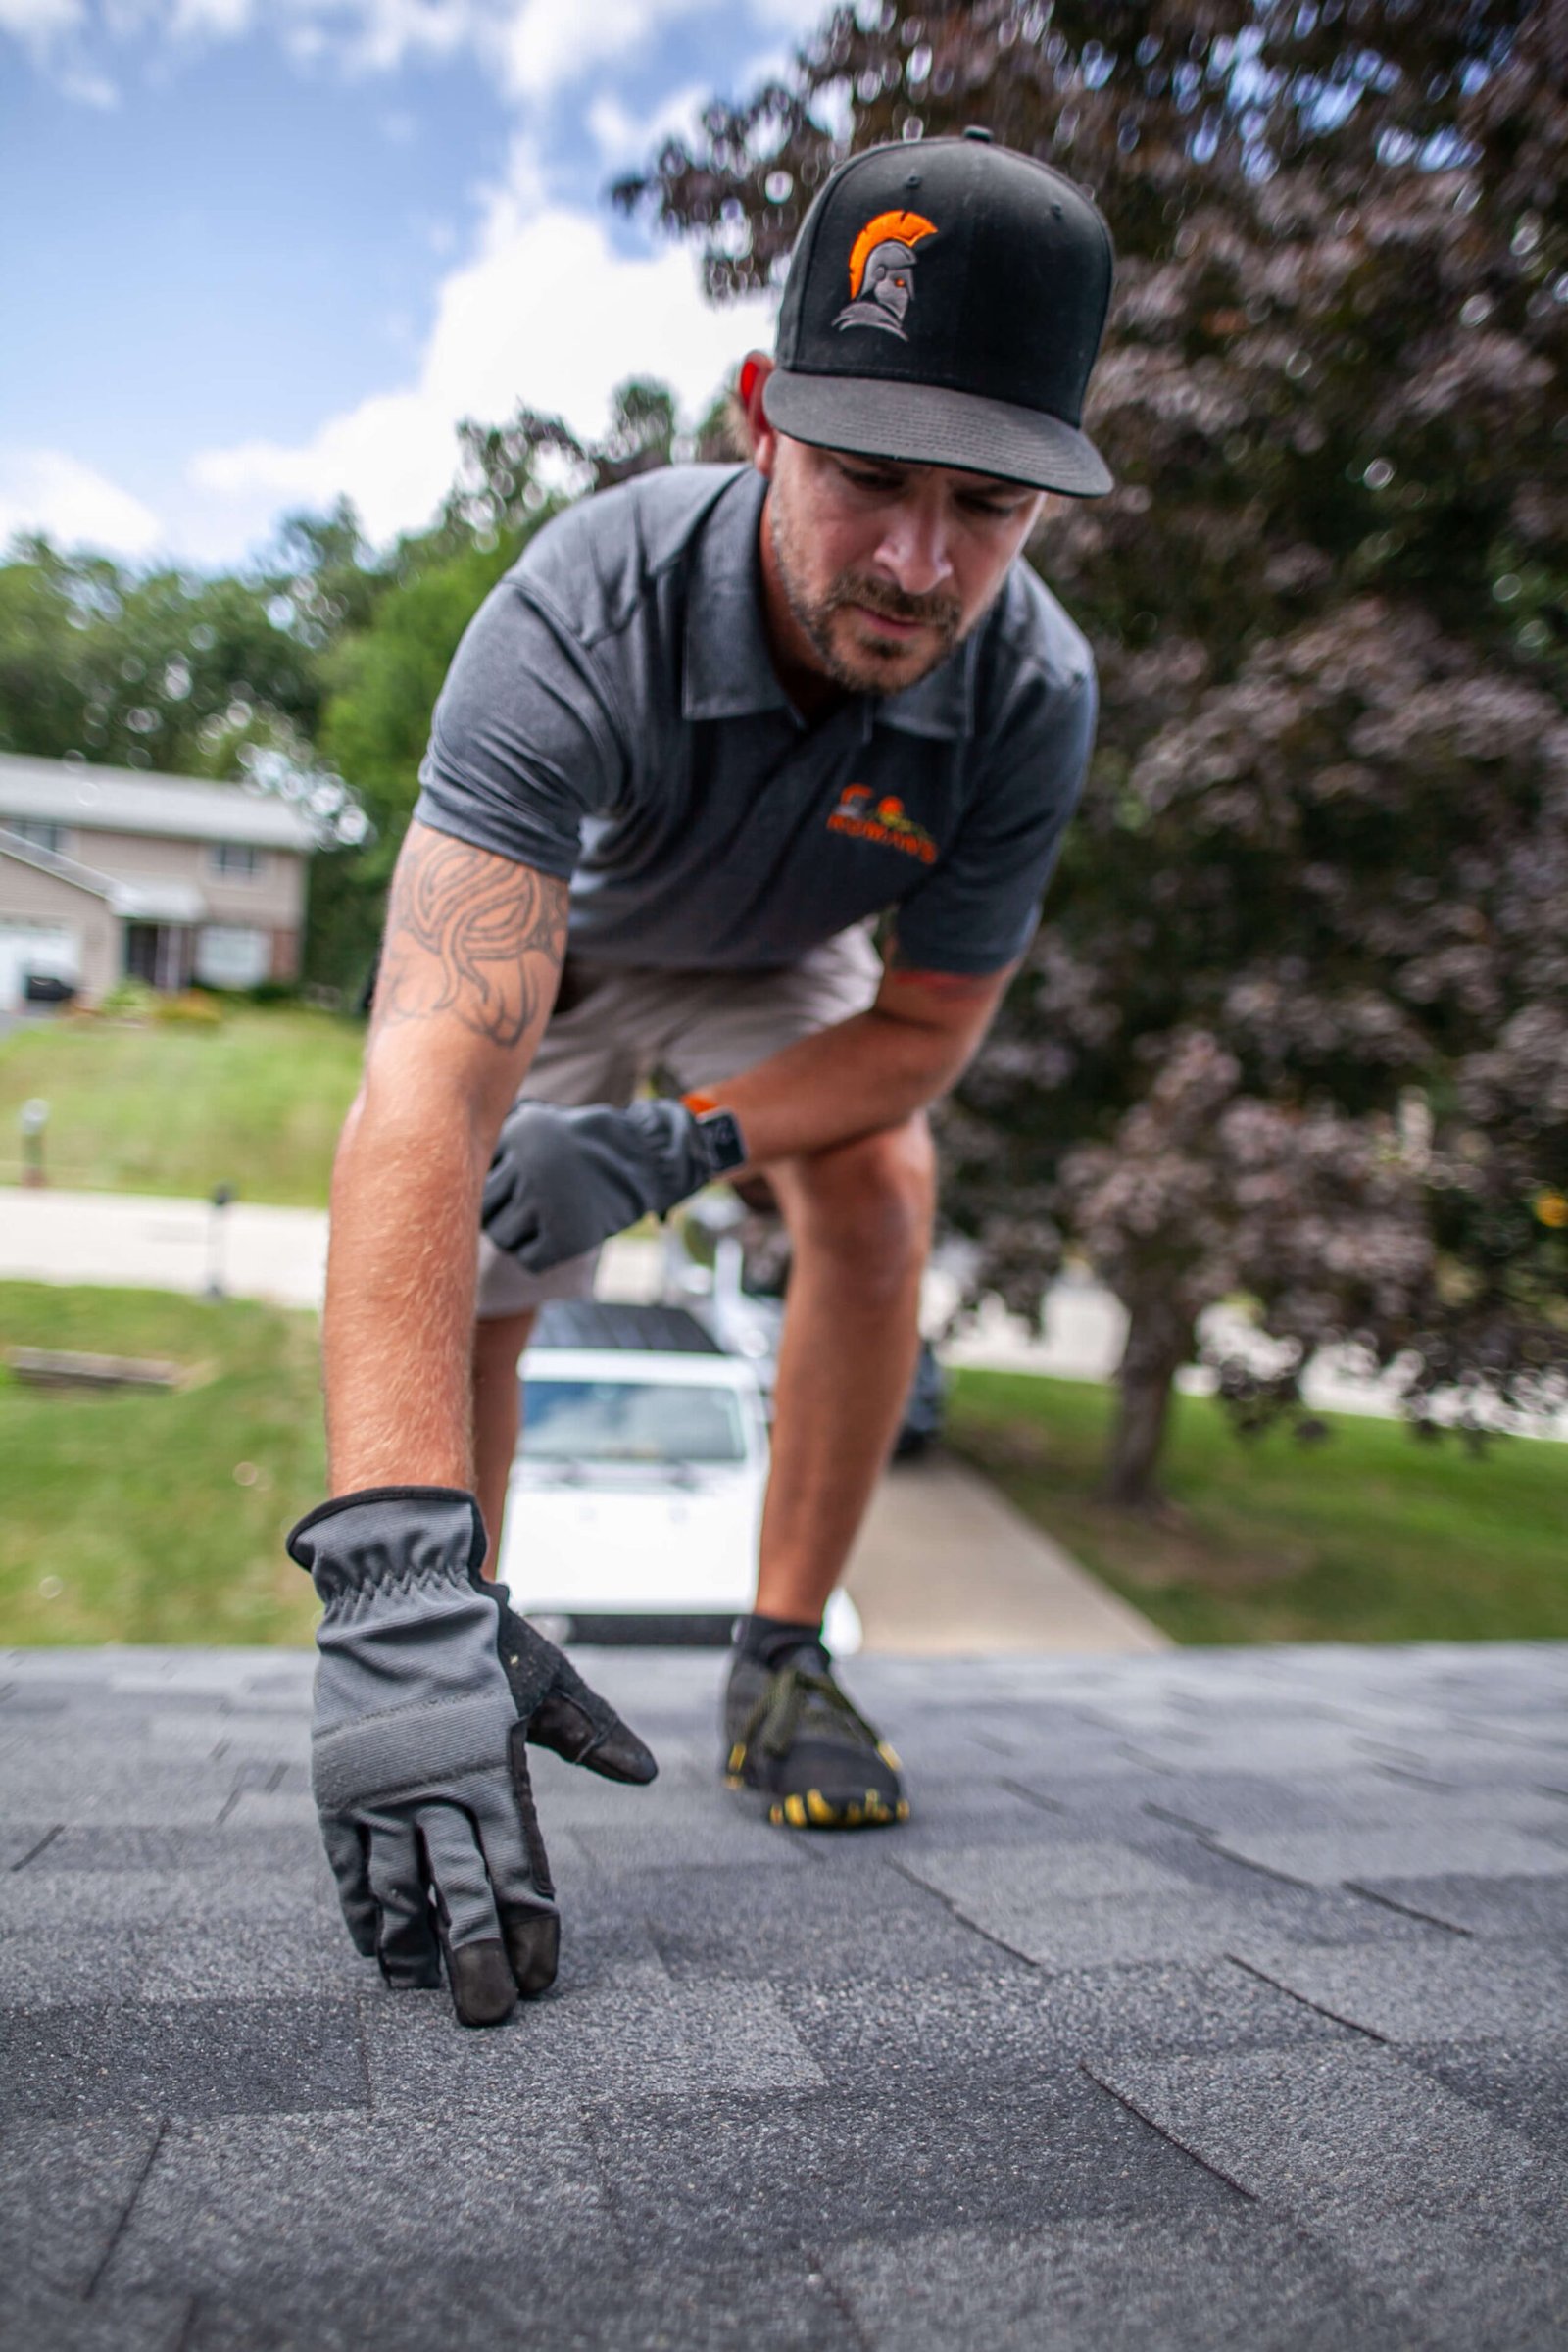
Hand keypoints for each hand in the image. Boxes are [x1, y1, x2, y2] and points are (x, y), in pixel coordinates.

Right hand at [288, 1485, 652, 2026]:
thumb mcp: (548, 1680)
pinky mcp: (339, 1789)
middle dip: (478, 1960)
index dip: (531, 1928)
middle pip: (462, 1893)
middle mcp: (437, 1787)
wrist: (397, 1594)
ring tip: (427, 1992)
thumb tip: (646, 1775)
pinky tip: (377, 1950)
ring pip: (399, 1891)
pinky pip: (349, 1867)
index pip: (519, 1868)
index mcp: (493, 1767)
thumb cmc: (482, 1641)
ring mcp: (382, 1792)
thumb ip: (594, 1732)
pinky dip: (363, 1912)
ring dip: (415, 1948)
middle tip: (490, 2014)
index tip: (541, 1977)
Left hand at [481, 1097, 746, 1273]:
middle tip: (528, 1214)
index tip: (520, 1185)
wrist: (645, 1159)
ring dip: (518, 1237)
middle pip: (486, 1210)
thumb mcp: (542, 1123)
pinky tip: (556, 1239)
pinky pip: (530, 1259)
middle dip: (502, 1215)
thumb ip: (504, 1139)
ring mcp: (545, 1202)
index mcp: (517, 1134)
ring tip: (542, 1226)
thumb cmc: (587, 1144)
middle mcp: (526, 1166)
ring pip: (503, 1237)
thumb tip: (464, 1165)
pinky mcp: (565, 1236)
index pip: (477, 1177)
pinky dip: (539, 1255)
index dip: (497, 1187)